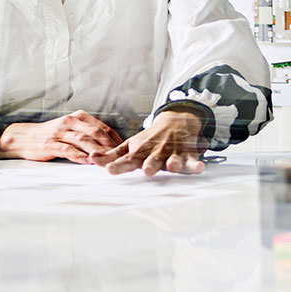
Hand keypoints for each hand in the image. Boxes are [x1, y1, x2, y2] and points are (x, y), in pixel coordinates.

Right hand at [0, 111, 121, 163]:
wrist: (23, 137)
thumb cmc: (49, 135)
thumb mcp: (68, 128)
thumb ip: (86, 132)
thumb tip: (108, 144)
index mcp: (76, 117)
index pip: (101, 126)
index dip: (115, 138)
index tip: (125, 149)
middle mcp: (69, 122)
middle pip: (95, 132)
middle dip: (110, 145)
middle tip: (121, 157)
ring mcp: (59, 133)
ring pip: (84, 141)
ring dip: (98, 152)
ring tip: (109, 161)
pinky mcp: (51, 144)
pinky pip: (68, 150)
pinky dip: (80, 156)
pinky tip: (89, 162)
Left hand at [89, 108, 205, 176]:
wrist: (174, 122)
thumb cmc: (149, 139)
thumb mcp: (129, 145)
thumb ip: (112, 156)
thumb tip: (91, 159)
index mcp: (139, 151)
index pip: (127, 160)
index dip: (118, 165)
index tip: (109, 169)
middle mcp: (155, 152)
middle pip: (152, 160)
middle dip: (150, 165)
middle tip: (147, 170)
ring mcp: (171, 153)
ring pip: (172, 159)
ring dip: (173, 163)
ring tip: (172, 167)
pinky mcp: (187, 154)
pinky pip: (193, 160)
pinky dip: (196, 164)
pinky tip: (199, 167)